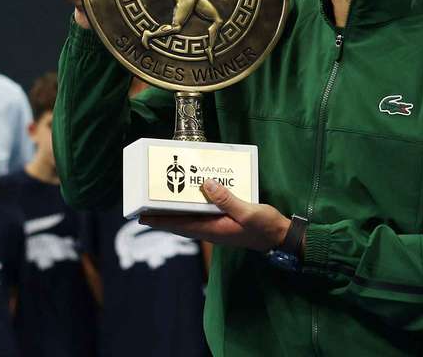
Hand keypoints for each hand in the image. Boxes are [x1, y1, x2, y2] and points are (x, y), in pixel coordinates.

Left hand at [139, 179, 290, 251]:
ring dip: (176, 210)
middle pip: (181, 223)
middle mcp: (211, 230)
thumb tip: (206, 185)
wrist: (280, 238)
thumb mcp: (248, 212)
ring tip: (163, 198)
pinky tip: (193, 195)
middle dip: (163, 215)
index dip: (160, 221)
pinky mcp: (224, 221)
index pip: (180, 225)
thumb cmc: (265, 227)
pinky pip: (203, 214)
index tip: (142, 216)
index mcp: (213, 230)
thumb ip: (227, 200)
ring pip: (190, 219)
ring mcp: (217, 227)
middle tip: (145, 204)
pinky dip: (193, 206)